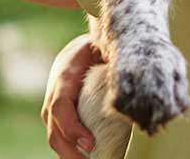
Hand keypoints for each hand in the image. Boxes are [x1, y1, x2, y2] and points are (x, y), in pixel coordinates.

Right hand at [43, 34, 102, 157]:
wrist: (89, 42)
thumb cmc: (104, 47)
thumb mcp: (107, 51)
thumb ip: (114, 70)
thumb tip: (136, 92)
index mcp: (65, 73)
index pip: (60, 106)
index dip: (71, 127)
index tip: (90, 144)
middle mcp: (55, 90)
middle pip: (53, 127)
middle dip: (68, 151)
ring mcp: (55, 102)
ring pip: (54, 134)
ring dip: (69, 154)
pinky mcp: (62, 112)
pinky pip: (61, 134)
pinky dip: (71, 150)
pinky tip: (86, 158)